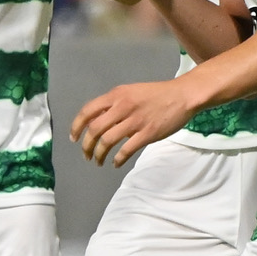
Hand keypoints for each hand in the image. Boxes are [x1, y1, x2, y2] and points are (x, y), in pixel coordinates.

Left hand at [71, 79, 196, 166]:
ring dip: (99, 155)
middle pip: (95, 129)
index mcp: (117, 95)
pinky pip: (126, 150)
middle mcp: (122, 107)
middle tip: (86, 154)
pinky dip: (118, 159)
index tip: (74, 138)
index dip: (77, 126)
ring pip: (107, 141)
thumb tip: (98, 120)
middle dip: (86, 145)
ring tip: (98, 161)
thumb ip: (114, 104)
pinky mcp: (147, 134)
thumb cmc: (156, 94)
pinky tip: (116, 163)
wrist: (182, 96)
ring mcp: (135, 121)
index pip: (88, 111)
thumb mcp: (131, 91)